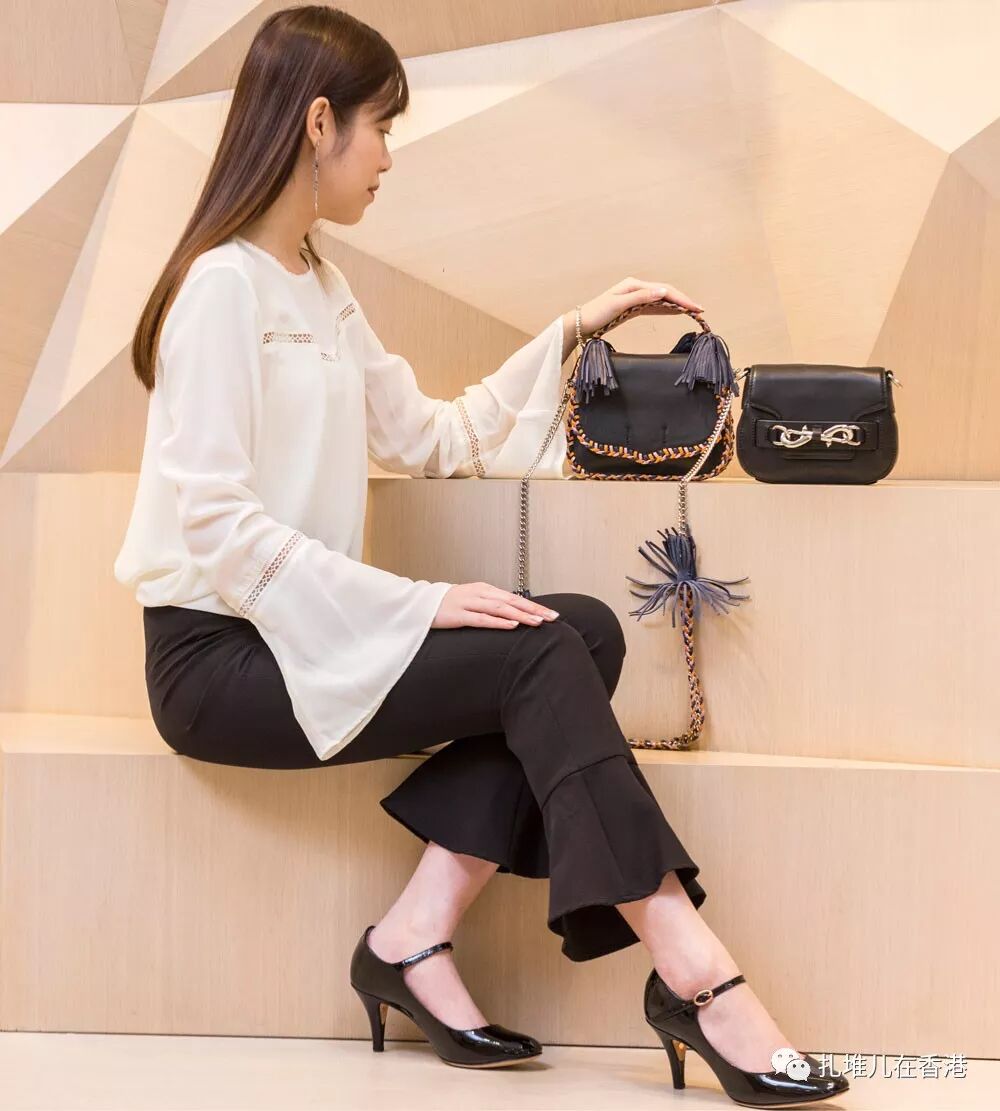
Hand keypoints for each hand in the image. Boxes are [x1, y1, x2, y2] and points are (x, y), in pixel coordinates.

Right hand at [431, 582, 559, 629]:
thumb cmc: (448, 605)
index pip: (515, 598)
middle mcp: (480, 593)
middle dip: (533, 609)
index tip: (552, 614)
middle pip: (512, 601)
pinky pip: (482, 619)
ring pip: (500, 609)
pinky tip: (512, 625)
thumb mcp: (473, 602)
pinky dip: (498, 622)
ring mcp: (469, 603)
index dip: (534, 606)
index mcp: (485, 590)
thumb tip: (513, 616)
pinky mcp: (458, 615)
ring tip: (537, 622)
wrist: (419, 604)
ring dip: (520, 615)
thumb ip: (491, 607)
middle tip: (552, 617)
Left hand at [577, 277, 704, 337]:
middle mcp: (637, 288)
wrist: (580, 323)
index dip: (681, 298)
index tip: (695, 308)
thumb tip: (663, 291)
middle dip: (683, 301)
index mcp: (634, 284)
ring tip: (693, 311)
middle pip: (665, 293)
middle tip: (700, 310)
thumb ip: (641, 297)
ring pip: (661, 299)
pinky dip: (666, 309)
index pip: (664, 290)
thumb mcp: (618, 305)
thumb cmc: (596, 313)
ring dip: (677, 305)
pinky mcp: (633, 308)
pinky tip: (676, 312)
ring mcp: (635, 297)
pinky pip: (654, 307)